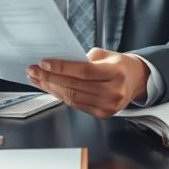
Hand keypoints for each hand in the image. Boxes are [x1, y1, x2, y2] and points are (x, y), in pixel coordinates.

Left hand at [26, 48, 149, 118]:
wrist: (135, 80)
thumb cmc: (117, 64)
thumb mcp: (104, 55)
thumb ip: (82, 59)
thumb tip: (56, 63)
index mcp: (116, 72)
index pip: (84, 71)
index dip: (62, 68)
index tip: (43, 63)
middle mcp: (114, 92)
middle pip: (75, 86)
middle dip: (50, 78)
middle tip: (33, 70)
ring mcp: (109, 106)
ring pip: (72, 97)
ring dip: (51, 88)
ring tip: (37, 79)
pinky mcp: (103, 114)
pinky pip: (76, 105)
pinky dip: (60, 95)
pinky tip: (50, 87)